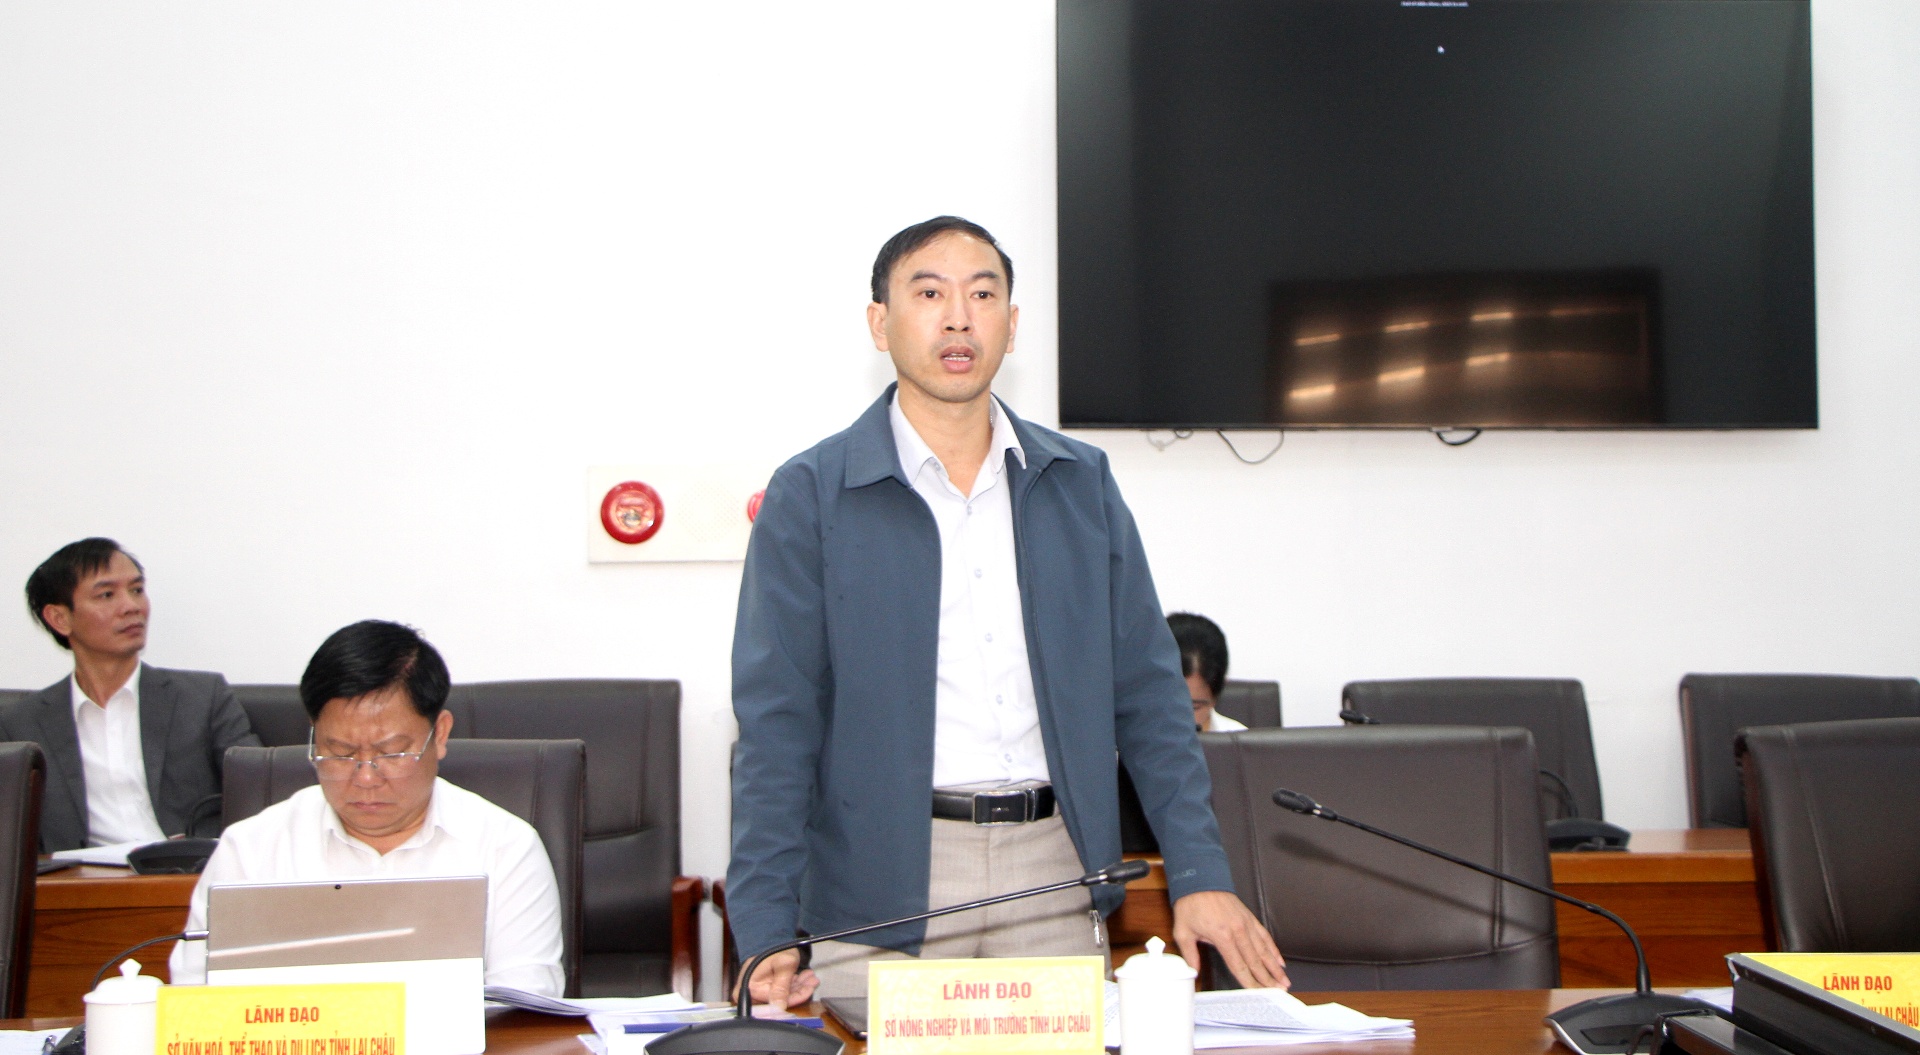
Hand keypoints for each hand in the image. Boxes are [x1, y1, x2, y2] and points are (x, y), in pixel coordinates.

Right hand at [735, 949, 820, 1008]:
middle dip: (799, 990)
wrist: (770, 937)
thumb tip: (779, 1006)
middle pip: (780, 999)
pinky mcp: (765, 987)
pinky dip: (794, 984)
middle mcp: (751, 992)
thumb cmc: (774, 947)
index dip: (795, 997)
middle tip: (812, 981)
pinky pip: (782, 990)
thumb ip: (782, 986)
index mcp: (750, 987)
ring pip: (783, 995)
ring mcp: (758, 990)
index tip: (809, 990)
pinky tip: (805, 977)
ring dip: (799, 986)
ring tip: (811, 977)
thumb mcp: (784, 964)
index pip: (775, 1001)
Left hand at [1171, 890, 1288, 989]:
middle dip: (1268, 979)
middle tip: (1279, 992)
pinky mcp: (1249, 917)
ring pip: (1264, 950)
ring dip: (1275, 967)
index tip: (1257, 992)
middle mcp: (1238, 931)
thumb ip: (1189, 954)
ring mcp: (1246, 923)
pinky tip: (1279, 960)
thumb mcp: (1182, 931)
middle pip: (1256, 961)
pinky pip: (1264, 936)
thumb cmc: (1191, 904)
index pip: (1238, 965)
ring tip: (1284, 981)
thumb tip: (1192, 972)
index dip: (1249, 981)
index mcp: (1222, 936)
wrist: (1200, 878)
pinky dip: (1273, 949)